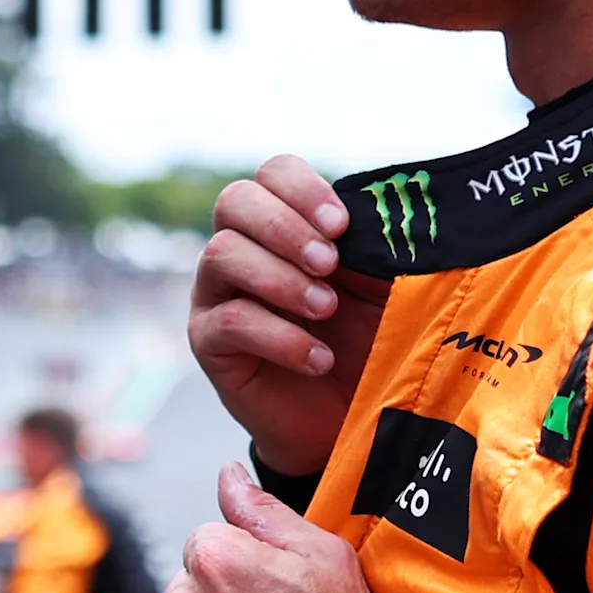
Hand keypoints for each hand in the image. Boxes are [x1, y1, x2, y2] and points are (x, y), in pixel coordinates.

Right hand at [189, 156, 387, 474]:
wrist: (347, 419)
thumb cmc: (368, 342)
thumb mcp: (383, 288)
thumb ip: (376, 248)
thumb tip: (377, 218)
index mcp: (288, 224)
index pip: (274, 173)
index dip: (303, 190)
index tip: (341, 226)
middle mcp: (244, 249)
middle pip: (235, 201)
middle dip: (284, 227)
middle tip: (328, 263)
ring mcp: (219, 293)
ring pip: (221, 254)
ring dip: (280, 278)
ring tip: (325, 309)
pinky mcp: (209, 342)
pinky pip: (228, 321)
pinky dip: (280, 337)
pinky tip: (317, 357)